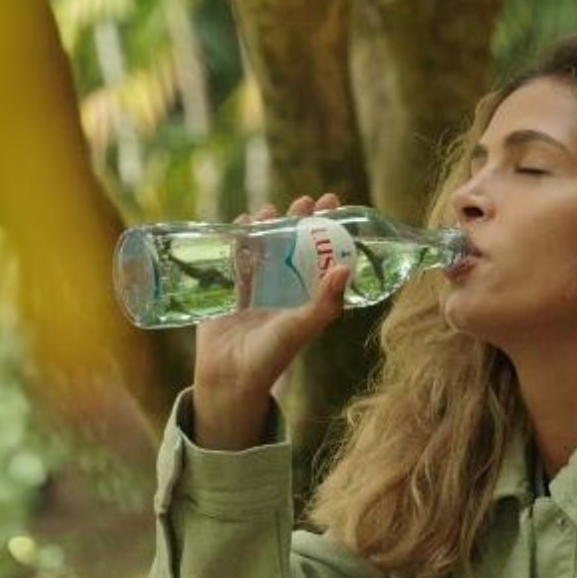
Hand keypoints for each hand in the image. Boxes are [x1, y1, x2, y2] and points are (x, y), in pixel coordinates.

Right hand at [192, 193, 349, 449]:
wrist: (231, 376)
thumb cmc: (271, 356)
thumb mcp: (302, 327)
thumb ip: (325, 302)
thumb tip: (346, 267)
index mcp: (306, 296)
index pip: (322, 255)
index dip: (329, 230)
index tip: (334, 204)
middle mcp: (285, 289)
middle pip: (294, 245)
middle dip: (299, 221)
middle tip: (304, 201)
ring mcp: (257, 288)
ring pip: (264, 247)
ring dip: (267, 226)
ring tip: (269, 210)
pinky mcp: (230, 290)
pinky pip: (236, 258)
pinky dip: (238, 239)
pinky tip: (241, 222)